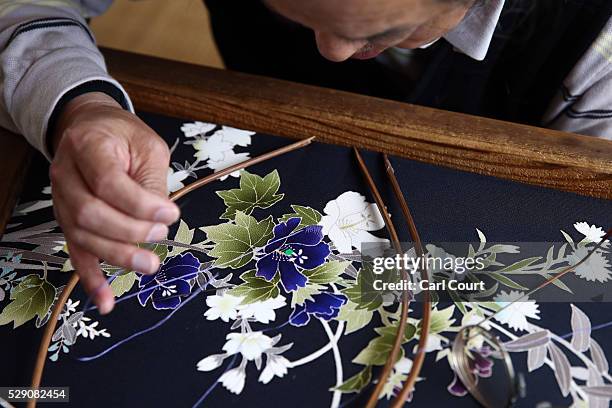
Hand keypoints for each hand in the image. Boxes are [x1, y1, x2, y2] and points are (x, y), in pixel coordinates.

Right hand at [50, 92, 179, 313]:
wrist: (92, 128)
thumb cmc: (124, 136)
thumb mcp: (149, 147)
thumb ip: (151, 182)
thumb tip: (160, 220)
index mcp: (87, 146)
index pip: (109, 183)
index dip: (141, 205)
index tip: (171, 214)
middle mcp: (65, 174)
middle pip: (90, 214)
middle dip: (130, 231)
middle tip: (161, 234)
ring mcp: (61, 200)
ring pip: (82, 236)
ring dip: (117, 256)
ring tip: (149, 264)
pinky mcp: (67, 221)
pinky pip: (76, 253)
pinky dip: (91, 279)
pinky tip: (107, 301)